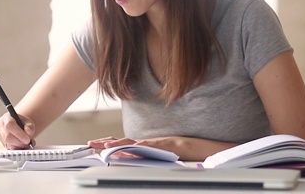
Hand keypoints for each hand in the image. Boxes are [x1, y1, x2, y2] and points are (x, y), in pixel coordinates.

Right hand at [0, 112, 36, 149]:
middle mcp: (0, 126)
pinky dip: (17, 148)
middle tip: (29, 143)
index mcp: (6, 117)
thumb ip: (29, 126)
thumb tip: (28, 132)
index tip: (28, 139)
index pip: (10, 125)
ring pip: (8, 144)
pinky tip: (23, 146)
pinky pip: (9, 148)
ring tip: (27, 144)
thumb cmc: (21, 122)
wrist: (16, 125)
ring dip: (19, 146)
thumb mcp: (27, 121)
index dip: (19, 133)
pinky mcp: (1, 143)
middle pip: (7, 137)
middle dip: (20, 142)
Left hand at [88, 136, 238, 160]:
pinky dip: (139, 149)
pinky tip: (128, 151)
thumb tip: (136, 163)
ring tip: (103, 147)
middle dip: (108, 143)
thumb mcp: (169, 158)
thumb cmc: (194, 155)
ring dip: (118, 145)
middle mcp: (155, 142)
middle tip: (91, 145)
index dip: (112, 143)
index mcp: (153, 146)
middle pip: (127, 141)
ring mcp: (162, 143)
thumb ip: (155, 159)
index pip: (128, 144)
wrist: (213, 148)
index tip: (97, 145)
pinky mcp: (171, 145)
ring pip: (136, 143)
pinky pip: (152, 148)